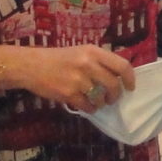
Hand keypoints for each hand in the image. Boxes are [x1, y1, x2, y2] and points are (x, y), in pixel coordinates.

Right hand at [0, 44, 137, 112]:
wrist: (31, 66)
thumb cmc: (58, 58)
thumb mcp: (81, 52)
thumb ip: (99, 61)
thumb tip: (119, 76)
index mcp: (93, 51)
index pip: (122, 65)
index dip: (130, 79)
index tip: (130, 87)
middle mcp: (88, 64)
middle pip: (113, 85)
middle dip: (115, 95)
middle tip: (112, 99)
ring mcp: (78, 79)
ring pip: (101, 98)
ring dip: (101, 103)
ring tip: (97, 102)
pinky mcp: (68, 93)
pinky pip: (87, 106)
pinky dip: (90, 109)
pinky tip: (86, 106)